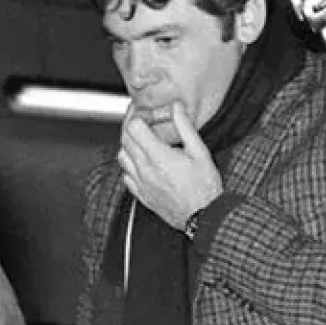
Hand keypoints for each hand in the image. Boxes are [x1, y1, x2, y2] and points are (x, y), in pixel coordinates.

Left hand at [118, 103, 222, 231]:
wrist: (203, 216)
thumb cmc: (204, 188)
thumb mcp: (200, 152)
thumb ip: (185, 127)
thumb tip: (176, 108)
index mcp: (159, 156)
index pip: (134, 127)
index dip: (139, 115)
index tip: (148, 114)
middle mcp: (145, 169)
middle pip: (125, 139)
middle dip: (131, 125)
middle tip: (143, 120)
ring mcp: (141, 183)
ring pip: (121, 156)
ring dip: (129, 144)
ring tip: (143, 141)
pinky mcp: (141, 194)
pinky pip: (125, 175)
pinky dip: (129, 165)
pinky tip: (141, 162)